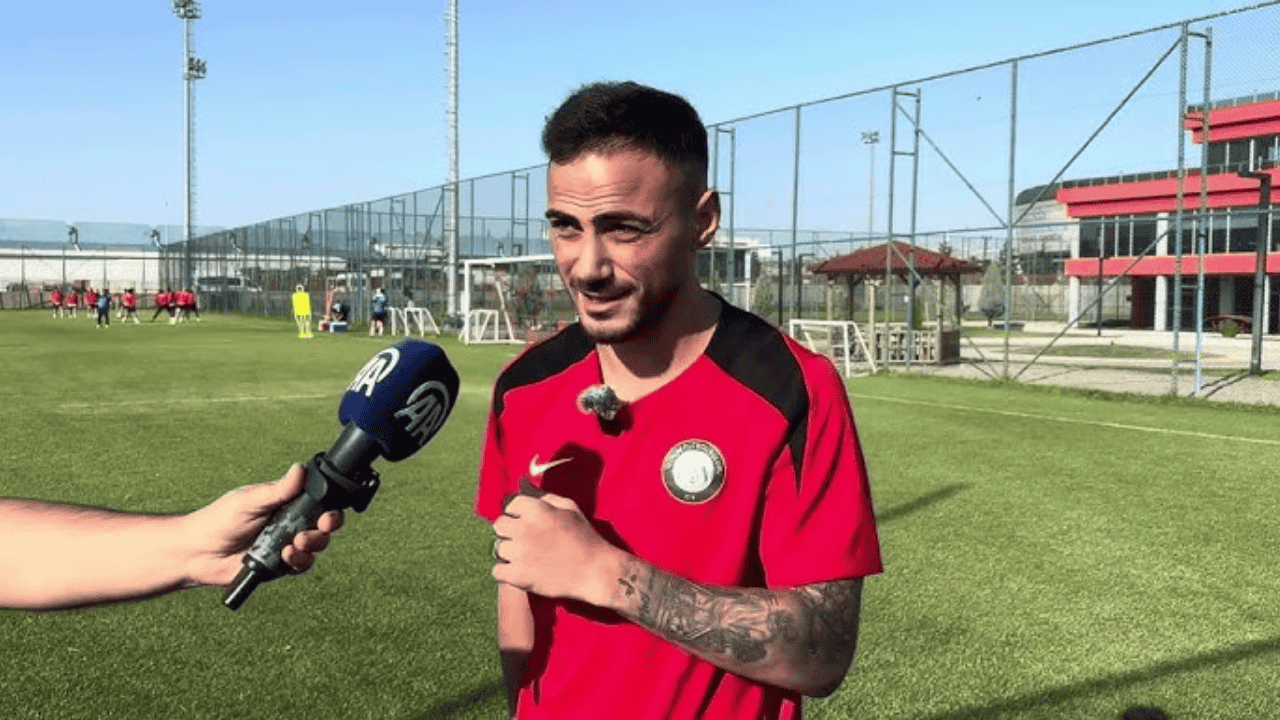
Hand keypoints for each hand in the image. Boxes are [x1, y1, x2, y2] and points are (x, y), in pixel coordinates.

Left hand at [182, 464, 343, 587]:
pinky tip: (286, 556)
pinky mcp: (280, 566)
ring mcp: (286, 546)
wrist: (197, 553)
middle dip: (327, 527)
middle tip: (320, 526)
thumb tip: (300, 469)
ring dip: (313, 545)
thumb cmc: (219, 520)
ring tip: (296, 543)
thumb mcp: (250, 501)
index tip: (328, 513)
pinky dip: (299, 561)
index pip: (318, 504)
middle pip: (324, 526)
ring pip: (316, 547)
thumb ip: (278, 490)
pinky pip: (302, 566)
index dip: (330, 509)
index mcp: (287, 504)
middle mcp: (290, 525)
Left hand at [491, 485, 623, 607]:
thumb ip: (544, 497)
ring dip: (510, 553)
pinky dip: (506, 573)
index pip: (510, 505)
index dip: (519, 514)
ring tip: (526, 557)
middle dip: (510, 531)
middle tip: (525, 540)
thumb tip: (523, 484)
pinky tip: (520, 572)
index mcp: (536, 509)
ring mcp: (520, 553)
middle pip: (500, 525)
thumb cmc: (584, 538)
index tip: (528, 524)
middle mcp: (524, 528)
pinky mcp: (518, 576)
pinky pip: (498, 571)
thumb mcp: (569, 508)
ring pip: (499, 548)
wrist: (596, 571)